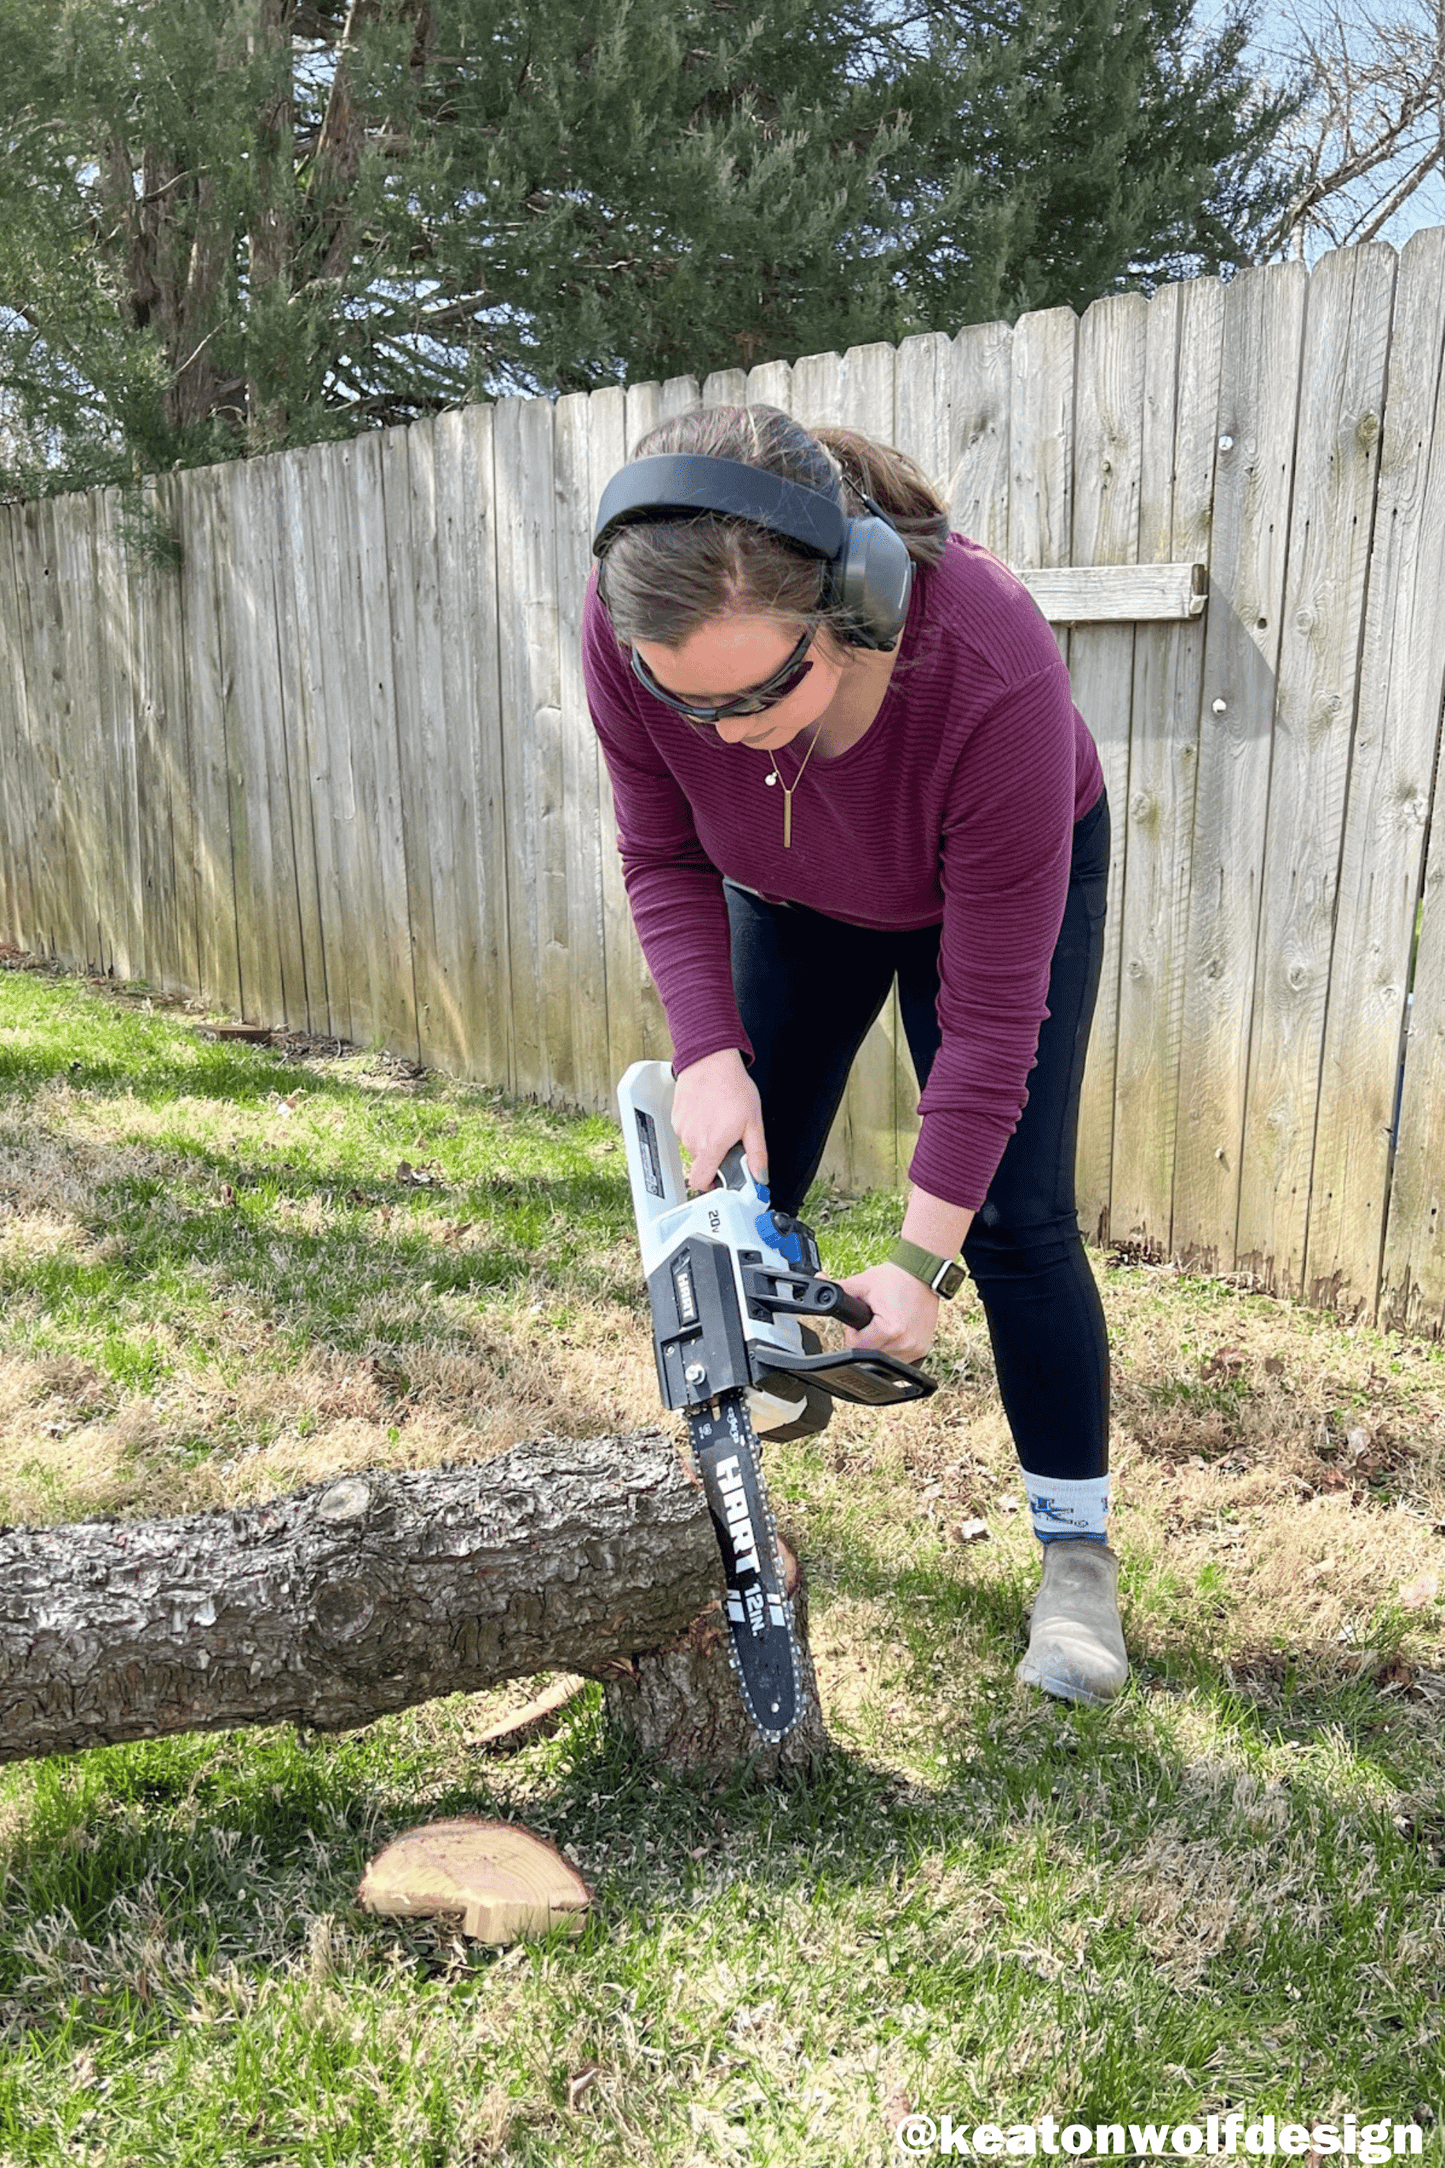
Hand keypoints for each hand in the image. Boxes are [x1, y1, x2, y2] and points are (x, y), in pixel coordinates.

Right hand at [671, 1048, 767, 1191]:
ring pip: (694, 1146)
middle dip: (715, 1156)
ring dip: (706, 1140)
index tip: (722, 1177)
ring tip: (719, 1119)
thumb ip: (757, 1154)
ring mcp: (681, 1129)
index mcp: (711, 1145)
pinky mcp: (675, 1117)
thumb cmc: (732, 1087)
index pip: (700, 1182)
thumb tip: (760, 1176)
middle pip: (701, 1163)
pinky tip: (708, 1111)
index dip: (711, 1184)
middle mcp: (692, 1140)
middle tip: (729, 1138)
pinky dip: (697, 1127)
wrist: (710, 1060)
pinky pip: (686, 1131)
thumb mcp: (754, 1123)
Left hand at [837, 1262, 938, 1362]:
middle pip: (869, 1354)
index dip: (853, 1333)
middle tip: (872, 1319)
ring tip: (883, 1322)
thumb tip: (818, 1281)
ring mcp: (915, 1349)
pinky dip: (892, 1347)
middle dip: (866, 1339)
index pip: (856, 1346)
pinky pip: (898, 1358)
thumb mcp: (863, 1283)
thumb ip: (838, 1287)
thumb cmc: (896, 1278)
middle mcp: (905, 1343)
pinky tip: (895, 1330)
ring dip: (879, 1344)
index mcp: (890, 1330)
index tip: (860, 1320)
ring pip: (883, 1359)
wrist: (923, 1275)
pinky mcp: (921, 1350)